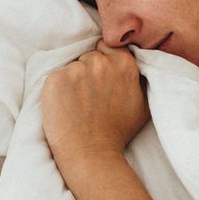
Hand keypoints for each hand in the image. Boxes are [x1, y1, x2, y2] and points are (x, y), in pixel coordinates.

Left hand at [41, 40, 149, 174]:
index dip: (103, 62)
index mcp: (124, 64)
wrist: (91, 153)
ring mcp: (76, 70)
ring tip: (77, 104)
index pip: (107, 46)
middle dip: (88, 71)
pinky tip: (65, 106)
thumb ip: (140, 76)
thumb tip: (138, 60)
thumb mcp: (143, 102)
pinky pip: (55, 76)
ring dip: (72, 80)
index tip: (100, 80)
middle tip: (89, 97)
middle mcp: (100, 63)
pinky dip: (57, 89)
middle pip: (88, 56)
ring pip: (71, 66)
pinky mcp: (55, 79)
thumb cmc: (117, 132)